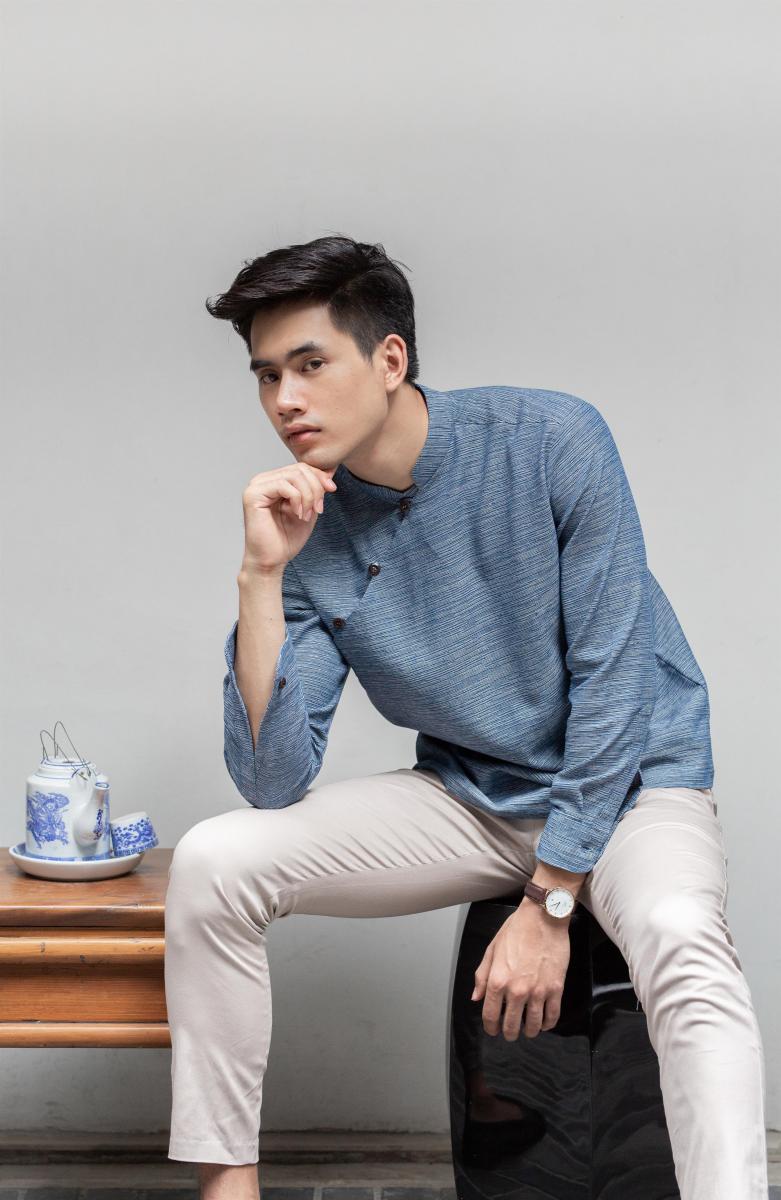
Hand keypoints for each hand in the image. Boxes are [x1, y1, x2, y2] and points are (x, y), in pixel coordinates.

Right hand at [241, 462, 337, 573]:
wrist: (271, 561)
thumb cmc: (286, 539)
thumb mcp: (308, 509)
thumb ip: (315, 491)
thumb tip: (328, 472)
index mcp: (274, 481)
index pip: (301, 467)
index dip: (319, 476)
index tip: (332, 490)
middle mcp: (263, 480)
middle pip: (299, 469)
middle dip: (316, 488)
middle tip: (319, 509)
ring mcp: (256, 486)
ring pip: (293, 476)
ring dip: (308, 496)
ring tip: (307, 515)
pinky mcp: (252, 495)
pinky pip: (282, 485)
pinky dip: (297, 499)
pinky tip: (298, 514)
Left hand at [471, 900, 570, 1039]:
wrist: (543, 919)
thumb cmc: (517, 930)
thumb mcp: (492, 949)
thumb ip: (482, 976)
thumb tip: (476, 997)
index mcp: (497, 980)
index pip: (490, 1015)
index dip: (490, 1027)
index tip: (492, 1029)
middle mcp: (516, 990)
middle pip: (511, 1024)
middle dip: (509, 1033)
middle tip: (510, 1033)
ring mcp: (537, 991)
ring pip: (532, 1025)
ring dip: (529, 1032)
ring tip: (527, 1031)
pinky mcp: (555, 989)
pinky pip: (552, 1016)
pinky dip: (547, 1024)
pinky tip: (544, 1023)